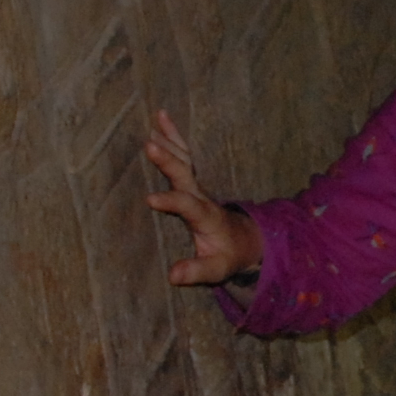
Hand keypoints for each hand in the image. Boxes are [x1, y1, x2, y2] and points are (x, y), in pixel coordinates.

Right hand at [143, 108, 259, 287]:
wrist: (245, 239)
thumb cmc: (228, 255)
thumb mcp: (216, 269)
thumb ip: (196, 270)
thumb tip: (172, 276)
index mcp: (206, 217)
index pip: (188, 206)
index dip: (171, 202)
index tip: (150, 199)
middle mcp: (201, 197)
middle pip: (185, 175)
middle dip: (169, 161)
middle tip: (150, 145)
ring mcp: (198, 186)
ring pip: (185, 159)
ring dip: (171, 139)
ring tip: (157, 119)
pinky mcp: (193, 182)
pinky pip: (184, 155)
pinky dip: (173, 137)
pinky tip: (160, 121)